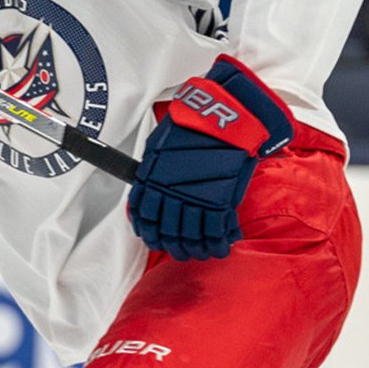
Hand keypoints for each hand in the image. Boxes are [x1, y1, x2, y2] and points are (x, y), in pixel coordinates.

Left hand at [129, 57, 294, 260]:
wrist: (223, 116)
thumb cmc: (190, 125)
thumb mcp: (160, 146)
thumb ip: (153, 173)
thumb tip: (149, 190)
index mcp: (152, 180)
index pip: (145, 219)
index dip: (151, 235)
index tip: (157, 241)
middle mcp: (170, 194)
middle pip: (169, 233)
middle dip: (176, 247)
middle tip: (182, 251)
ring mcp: (196, 200)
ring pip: (192, 237)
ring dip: (196, 249)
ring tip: (202, 252)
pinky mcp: (221, 202)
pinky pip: (217, 232)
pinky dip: (219, 244)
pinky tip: (222, 246)